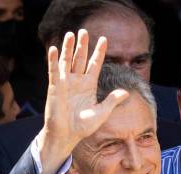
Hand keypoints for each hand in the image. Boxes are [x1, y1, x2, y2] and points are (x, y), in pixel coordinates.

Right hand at [37, 29, 128, 173]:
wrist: (67, 136)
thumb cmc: (83, 127)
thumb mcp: (101, 113)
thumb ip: (112, 101)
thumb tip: (126, 92)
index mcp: (89, 85)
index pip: (95, 64)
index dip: (99, 52)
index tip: (104, 39)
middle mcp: (77, 81)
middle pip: (81, 59)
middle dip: (83, 45)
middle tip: (84, 30)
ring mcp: (65, 83)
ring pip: (67, 61)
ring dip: (68, 48)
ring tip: (71, 34)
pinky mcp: (55, 87)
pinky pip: (54, 71)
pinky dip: (54, 60)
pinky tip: (54, 48)